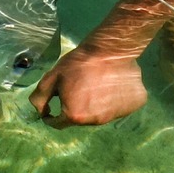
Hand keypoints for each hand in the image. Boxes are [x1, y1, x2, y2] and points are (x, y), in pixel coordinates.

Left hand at [29, 48, 146, 127]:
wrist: (111, 49)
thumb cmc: (79, 63)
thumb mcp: (52, 77)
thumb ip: (40, 97)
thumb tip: (40, 112)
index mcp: (75, 115)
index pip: (58, 123)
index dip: (51, 116)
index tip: (51, 108)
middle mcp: (96, 121)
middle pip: (79, 119)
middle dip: (74, 107)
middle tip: (76, 88)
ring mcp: (117, 115)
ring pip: (99, 114)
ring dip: (94, 105)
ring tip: (95, 84)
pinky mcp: (133, 106)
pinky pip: (119, 106)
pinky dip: (114, 99)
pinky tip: (112, 84)